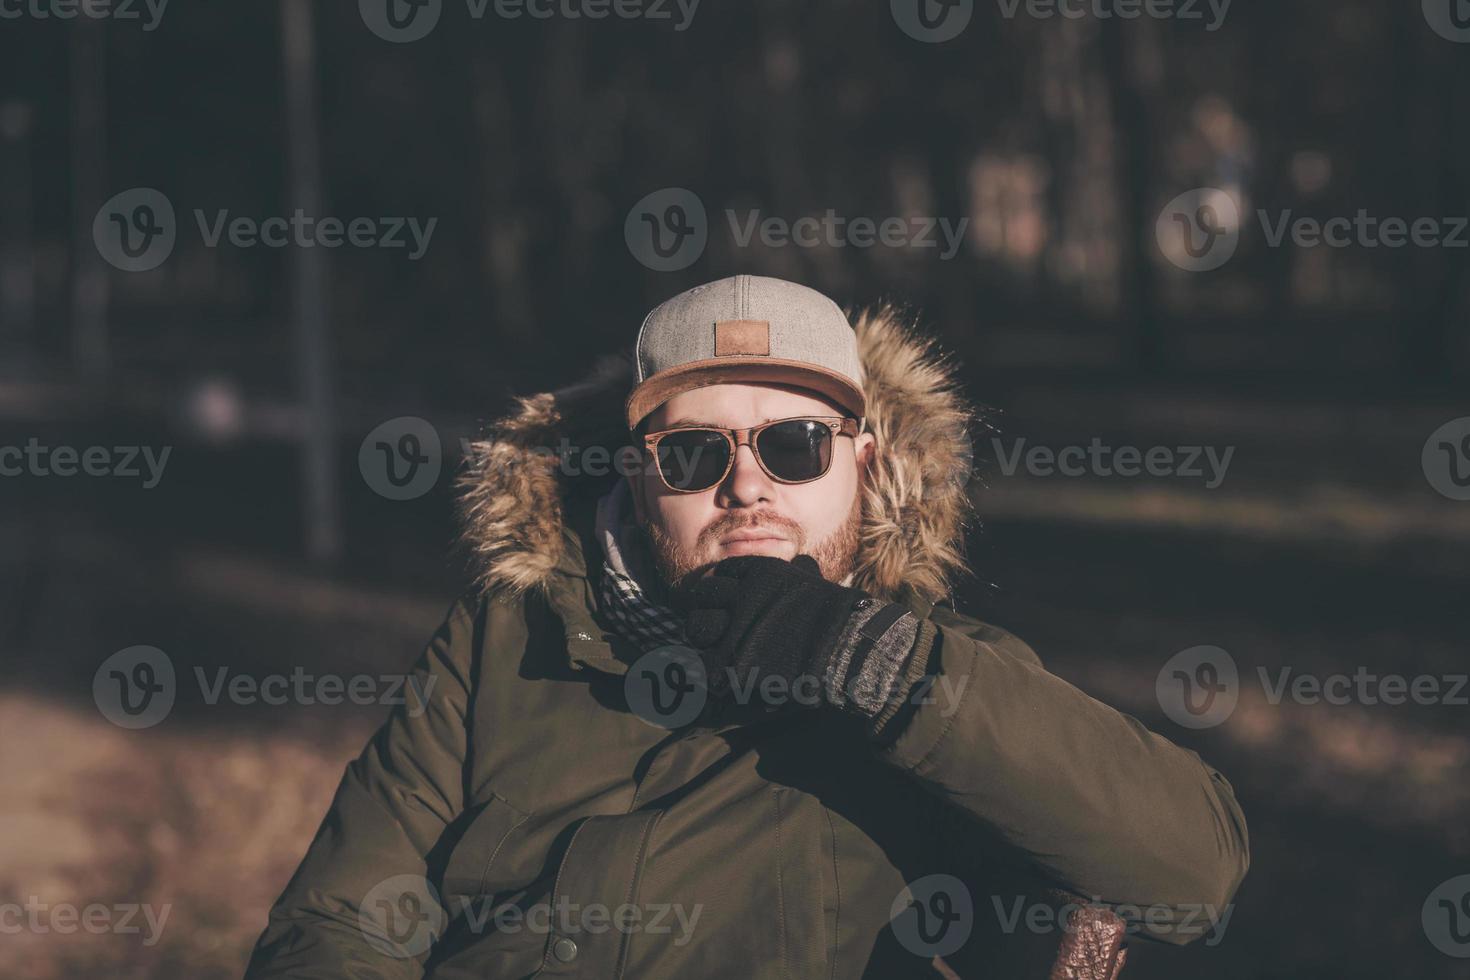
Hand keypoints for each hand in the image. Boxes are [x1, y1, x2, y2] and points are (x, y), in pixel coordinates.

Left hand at [674, 554, 875, 709]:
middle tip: (716, 622)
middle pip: (702, 595)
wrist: (845, 649)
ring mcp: (734, 629)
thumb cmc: (835, 616)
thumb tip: (803, 564)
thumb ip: (800, 570)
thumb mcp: (815, 581)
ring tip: (719, 648)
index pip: (723, 571)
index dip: (724, 585)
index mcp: (759, 571)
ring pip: (698, 629)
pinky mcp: (734, 663)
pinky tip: (726, 674)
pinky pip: (707, 667)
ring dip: (705, 638)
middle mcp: (740, 595)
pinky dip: (714, 672)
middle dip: (707, 607)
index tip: (728, 598)